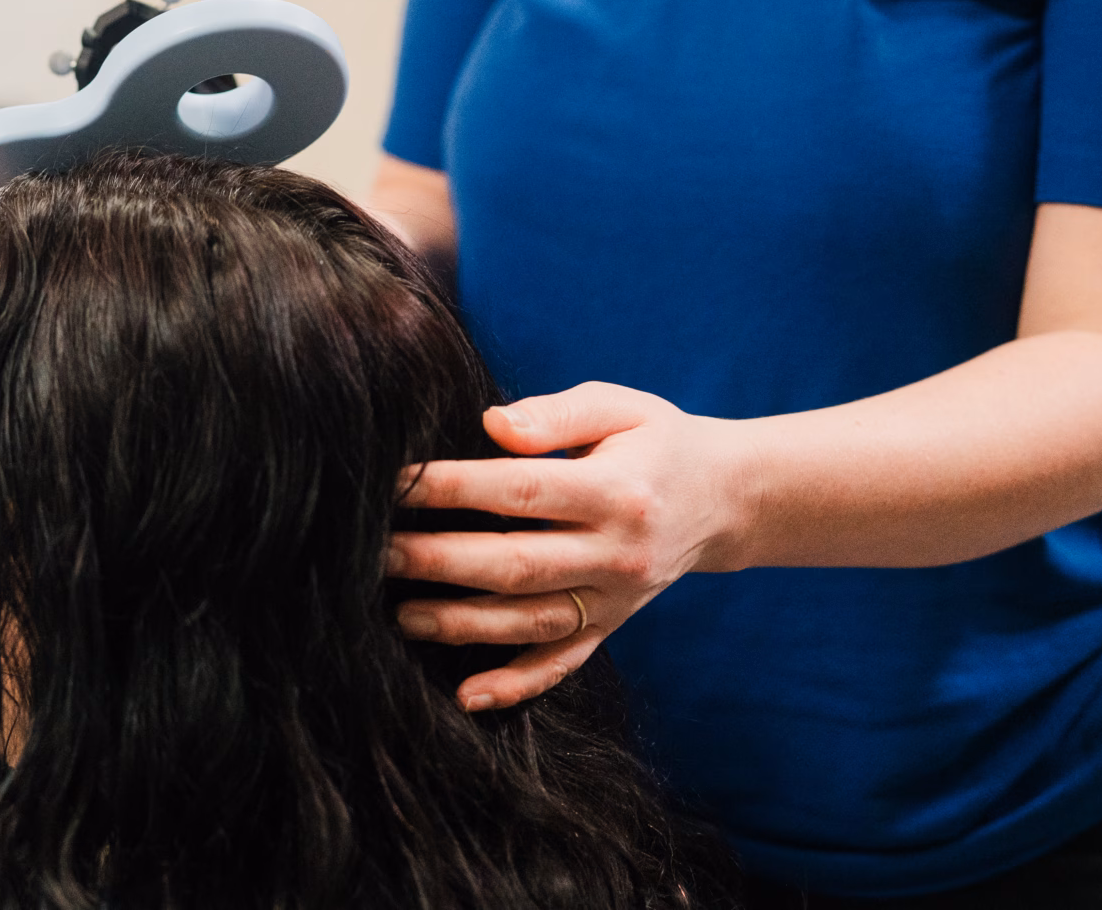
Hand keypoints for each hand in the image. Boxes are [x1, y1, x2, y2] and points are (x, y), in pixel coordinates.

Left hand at [388, 382, 750, 710]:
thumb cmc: (655, 441)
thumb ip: (557, 413)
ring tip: (400, 615)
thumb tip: (491, 425)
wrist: (726, 499)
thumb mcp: (621, 407)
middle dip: (439, 561)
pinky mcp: (611, 627)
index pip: (522, 490)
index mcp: (616, 491)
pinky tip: (467, 695)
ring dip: (461, 624)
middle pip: (516, 564)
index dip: (455, 489)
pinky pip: (562, 663)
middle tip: (375, 553)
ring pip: (529, 622)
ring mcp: (615, 599)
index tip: (397, 484)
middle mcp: (617, 553)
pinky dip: (516, 685)